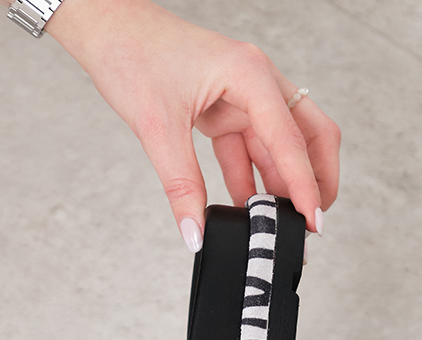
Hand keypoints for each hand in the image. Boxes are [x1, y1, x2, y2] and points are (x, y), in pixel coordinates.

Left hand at [46, 0, 340, 246]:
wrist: (104, 27)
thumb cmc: (131, 52)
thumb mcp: (157, 125)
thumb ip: (181, 184)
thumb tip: (196, 231)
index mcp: (250, 73)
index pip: (291, 139)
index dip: (305, 184)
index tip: (313, 221)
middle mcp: (258, 83)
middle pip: (310, 136)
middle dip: (317, 180)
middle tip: (311, 222)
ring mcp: (246, 96)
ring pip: (283, 148)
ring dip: (283, 186)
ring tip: (278, 224)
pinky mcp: (228, 110)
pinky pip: (252, 152)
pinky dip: (253, 182)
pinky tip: (249, 209)